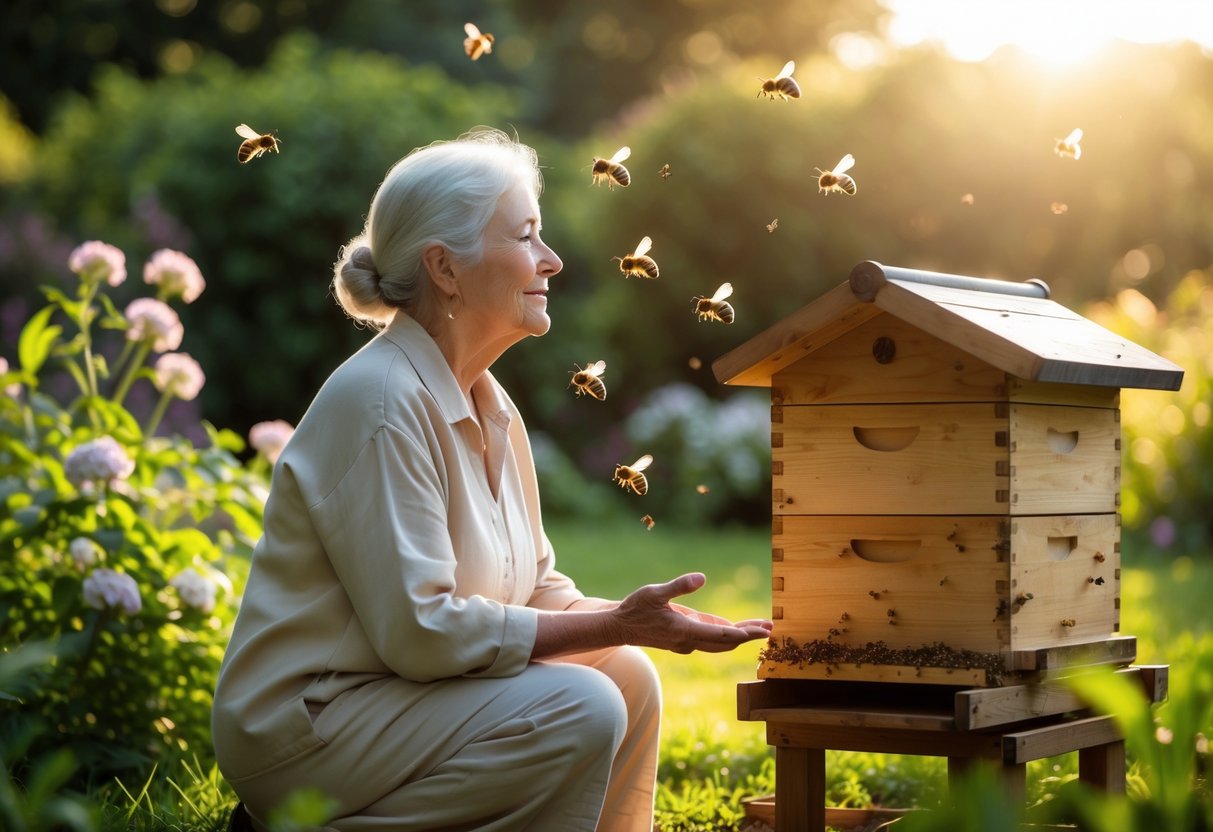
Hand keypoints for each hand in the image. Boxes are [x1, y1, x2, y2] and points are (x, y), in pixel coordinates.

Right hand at [610, 573, 772, 653]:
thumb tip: (701, 577)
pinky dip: (727, 634)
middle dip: (749, 635)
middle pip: (726, 641)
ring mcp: (687, 643)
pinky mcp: (684, 639)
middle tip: (771, 628)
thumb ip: (679, 585)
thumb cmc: (635, 608)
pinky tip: (738, 628)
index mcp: (684, 630)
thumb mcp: (655, 592)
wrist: (620, 627)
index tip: (763, 631)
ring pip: (720, 642)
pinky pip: (711, 639)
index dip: (744, 633)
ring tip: (760, 627)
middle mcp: (688, 641)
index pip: (722, 634)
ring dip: (740, 636)